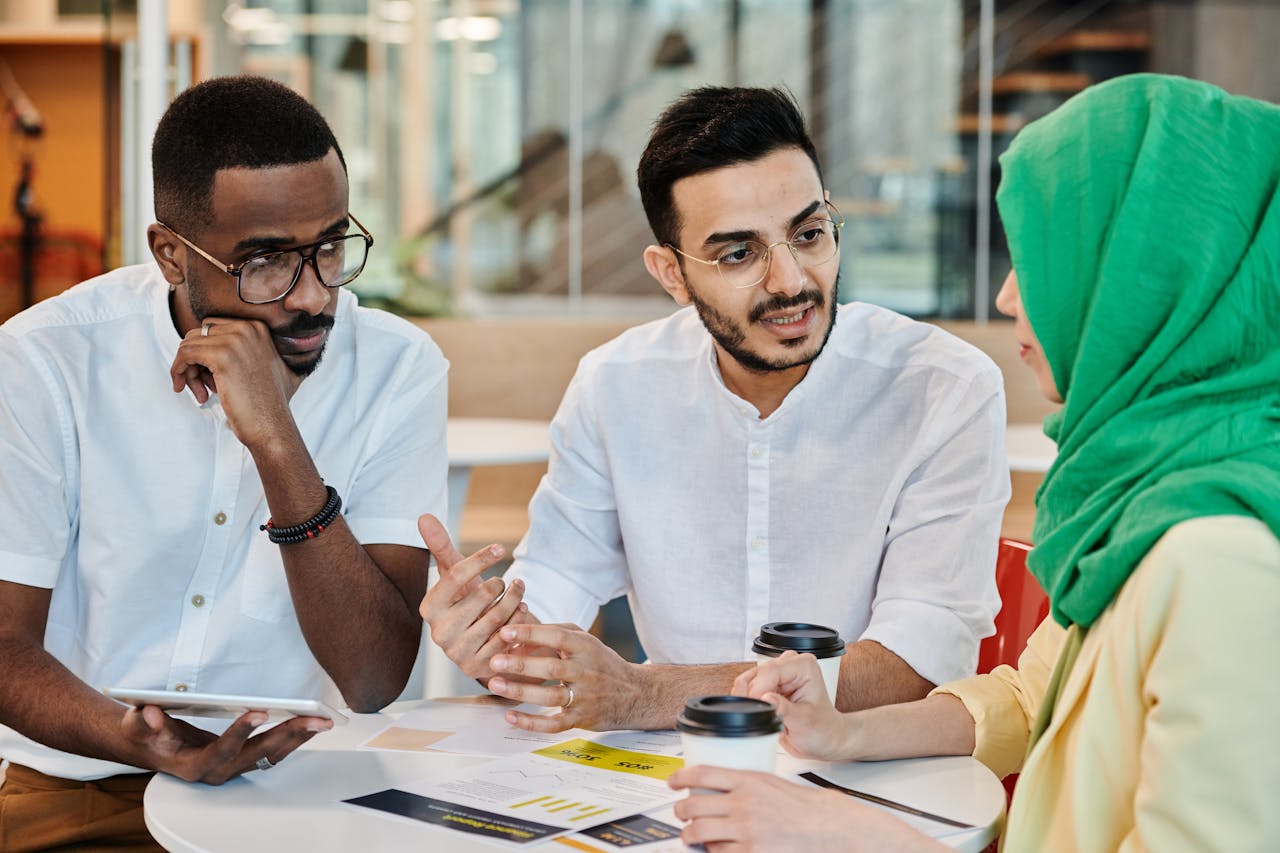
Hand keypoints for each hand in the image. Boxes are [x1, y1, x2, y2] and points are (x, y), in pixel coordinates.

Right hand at [122, 704, 331, 784]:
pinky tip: (310, 724)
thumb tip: (151, 713)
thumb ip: (142, 721)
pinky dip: (293, 737)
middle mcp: (219, 770)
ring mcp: (234, 766)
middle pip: (259, 754)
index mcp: (194, 766)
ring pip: (272, 754)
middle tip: (314, 718)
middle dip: (289, 734)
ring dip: (299, 737)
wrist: (152, 748)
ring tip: (322, 720)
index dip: (241, 732)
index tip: (259, 711)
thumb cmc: (147, 736)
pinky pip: (274, 751)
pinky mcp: (244, 759)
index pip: (222, 750)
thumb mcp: (136, 726)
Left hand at [169, 317, 299, 448]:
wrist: (273, 426)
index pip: (213, 329)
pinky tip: (183, 387)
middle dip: (194, 359)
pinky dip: (178, 370)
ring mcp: (235, 341)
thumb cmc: (268, 404)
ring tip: (198, 391)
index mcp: (257, 327)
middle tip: (200, 383)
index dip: (205, 351)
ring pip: (189, 344)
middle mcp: (248, 329)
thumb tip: (225, 348)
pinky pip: (185, 353)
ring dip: (187, 368)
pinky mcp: (222, 356)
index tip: (207, 374)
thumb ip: (252, 350)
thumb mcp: (270, 367)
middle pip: (199, 335)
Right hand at [417, 514, 536, 682]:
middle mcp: (438, 633)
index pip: (456, 573)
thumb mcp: (455, 575)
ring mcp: (457, 653)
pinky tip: (521, 614)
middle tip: (511, 582)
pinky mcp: (479, 667)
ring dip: (516, 599)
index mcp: (429, 607)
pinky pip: (510, 637)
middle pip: (484, 593)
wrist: (481, 642)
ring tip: (519, 593)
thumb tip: (424, 516)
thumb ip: (441, 547)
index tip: (499, 547)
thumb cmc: (466, 603)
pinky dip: (520, 621)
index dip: (481, 558)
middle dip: (503, 583)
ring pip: (501, 615)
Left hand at [487, 623, 643, 732]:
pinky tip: (511, 716)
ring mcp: (585, 697)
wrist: (635, 693)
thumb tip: (520, 633)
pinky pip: (554, 724)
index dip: (531, 634)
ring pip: (551, 696)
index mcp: (586, 647)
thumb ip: (554, 633)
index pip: (557, 637)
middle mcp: (586, 671)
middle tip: (494, 661)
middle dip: (521, 664)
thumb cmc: (601, 663)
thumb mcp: (584, 640)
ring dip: (521, 691)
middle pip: (552, 668)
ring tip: (495, 684)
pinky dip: (532, 722)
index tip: (506, 631)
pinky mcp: (581, 719)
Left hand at [669, 766, 941, 851]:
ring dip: (691, 834)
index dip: (680, 778)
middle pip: (693, 804)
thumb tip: (722, 792)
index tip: (673, 782)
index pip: (703, 773)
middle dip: (681, 810)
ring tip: (691, 834)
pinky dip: (713, 851)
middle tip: (681, 813)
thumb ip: (748, 786)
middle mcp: (744, 804)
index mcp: (750, 780)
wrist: (836, 830)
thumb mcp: (776, 784)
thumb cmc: (812, 808)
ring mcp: (746, 832)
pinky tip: (717, 849)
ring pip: (699, 832)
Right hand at [733, 651, 854, 760]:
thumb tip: (765, 698)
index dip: (758, 690)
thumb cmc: (822, 729)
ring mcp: (777, 674)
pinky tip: (762, 715)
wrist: (824, 738)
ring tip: (765, 718)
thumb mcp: (804, 722)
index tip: (757, 709)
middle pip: (756, 675)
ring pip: (748, 681)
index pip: (770, 671)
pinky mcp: (767, 685)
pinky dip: (749, 704)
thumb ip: (784, 709)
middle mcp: (789, 664)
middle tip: (758, 717)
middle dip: (753, 697)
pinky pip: (747, 690)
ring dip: (750, 701)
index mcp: (803, 666)